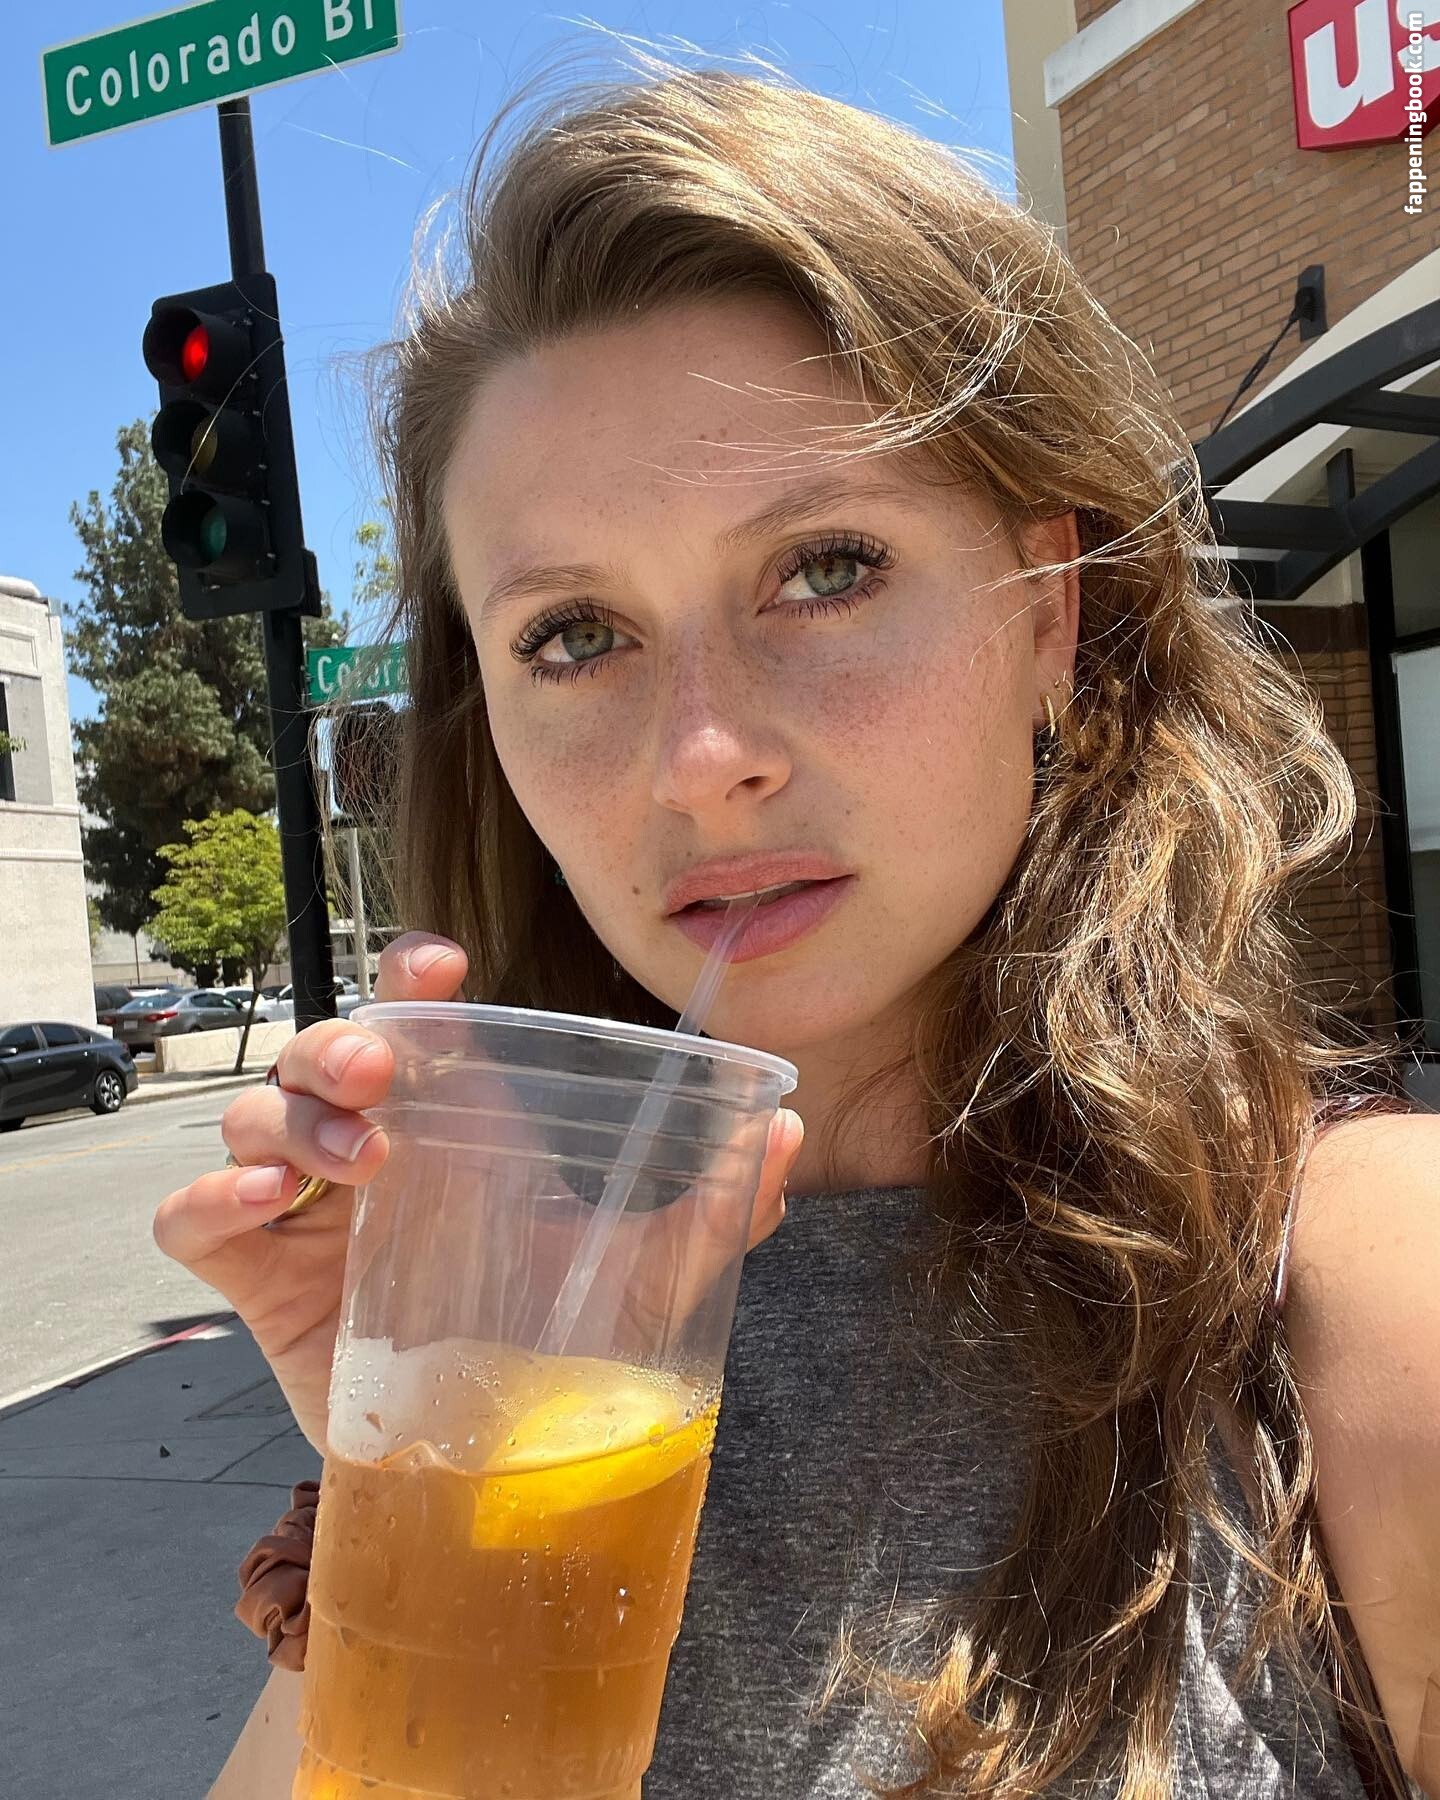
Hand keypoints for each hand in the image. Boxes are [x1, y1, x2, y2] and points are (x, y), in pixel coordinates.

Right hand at [154, 933, 802, 1451]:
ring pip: (251, 1115)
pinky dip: (210, 1200)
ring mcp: (308, 1215)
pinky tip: (264, 1211)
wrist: (494, 1473)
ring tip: (355, 1166)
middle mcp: (375, 1149)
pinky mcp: (257, 1283)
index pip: (412, 1015)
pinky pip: (190, 1217)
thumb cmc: (559, 1351)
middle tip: (381, 1076)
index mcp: (456, 1124)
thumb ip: (715, 1209)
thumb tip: (787, 1126)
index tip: (438, 966)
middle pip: (319, 1051)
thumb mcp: (646, 1277)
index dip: (409, 974)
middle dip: (336, 1042)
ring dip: (288, 1119)